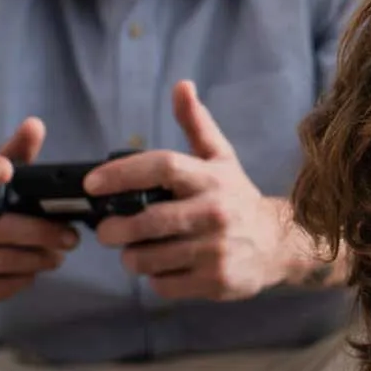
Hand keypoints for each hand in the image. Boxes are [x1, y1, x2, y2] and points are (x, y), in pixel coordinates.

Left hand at [86, 80, 299, 300]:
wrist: (279, 243)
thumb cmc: (237, 199)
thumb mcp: (221, 159)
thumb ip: (197, 125)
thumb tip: (182, 86)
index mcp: (210, 178)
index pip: (162, 167)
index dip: (122, 174)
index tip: (92, 184)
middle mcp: (214, 212)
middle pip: (148, 220)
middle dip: (115, 229)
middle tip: (105, 231)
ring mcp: (216, 249)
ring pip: (150, 258)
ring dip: (131, 257)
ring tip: (133, 251)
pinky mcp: (216, 281)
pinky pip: (164, 284)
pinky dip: (154, 279)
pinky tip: (162, 268)